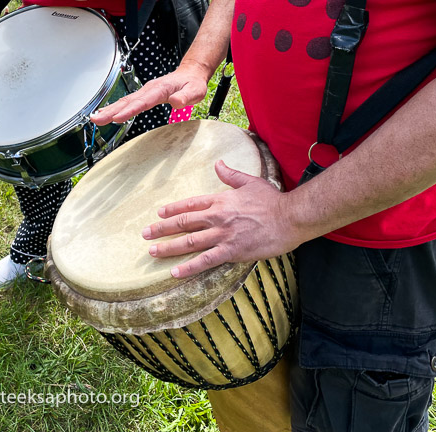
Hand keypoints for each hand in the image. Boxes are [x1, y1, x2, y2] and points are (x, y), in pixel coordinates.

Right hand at [90, 62, 211, 124]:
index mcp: (160, 89)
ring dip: (109, 110)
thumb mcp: (196, 91)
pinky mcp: (144, 95)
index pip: (143, 101)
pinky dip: (115, 107)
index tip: (117, 117)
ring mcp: (145, 91)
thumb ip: (186, 97)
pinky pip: (127, 101)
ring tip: (95, 119)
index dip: (129, 110)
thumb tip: (176, 102)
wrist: (190, 74)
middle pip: (128, 101)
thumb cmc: (193, 84)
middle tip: (96, 120)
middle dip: (111, 111)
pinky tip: (106, 113)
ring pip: (124, 101)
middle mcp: (149, 89)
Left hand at [142, 160, 305, 278]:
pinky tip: (174, 272)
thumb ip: (231, 175)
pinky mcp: (231, 251)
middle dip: (162, 229)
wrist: (290, 217)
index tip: (159, 212)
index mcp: (221, 200)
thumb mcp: (250, 181)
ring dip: (168, 247)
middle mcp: (217, 217)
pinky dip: (188, 267)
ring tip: (152, 251)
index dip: (173, 209)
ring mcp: (223, 235)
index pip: (190, 204)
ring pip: (189, 242)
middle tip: (145, 234)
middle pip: (184, 223)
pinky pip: (205, 261)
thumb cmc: (273, 200)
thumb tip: (218, 164)